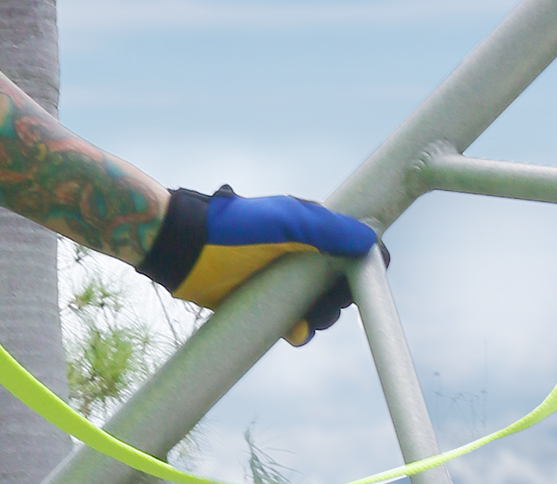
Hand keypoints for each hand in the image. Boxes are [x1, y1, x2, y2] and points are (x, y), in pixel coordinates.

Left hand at [136, 185, 380, 344]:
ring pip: (321, 305)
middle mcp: (302, 250)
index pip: (352, 243)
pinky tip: (294, 332)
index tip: (366, 282)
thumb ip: (327, 229)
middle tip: (328, 305)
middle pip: (340, 279)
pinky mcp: (268, 303)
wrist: (186, 251)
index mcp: (311, 225)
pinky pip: (298, 323)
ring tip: (310, 319)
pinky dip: (302, 330)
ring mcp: (285, 278)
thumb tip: (370, 240)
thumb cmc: (235, 230)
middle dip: (342, 296)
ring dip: (323, 316)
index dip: (365, 262)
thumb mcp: (285, 223)